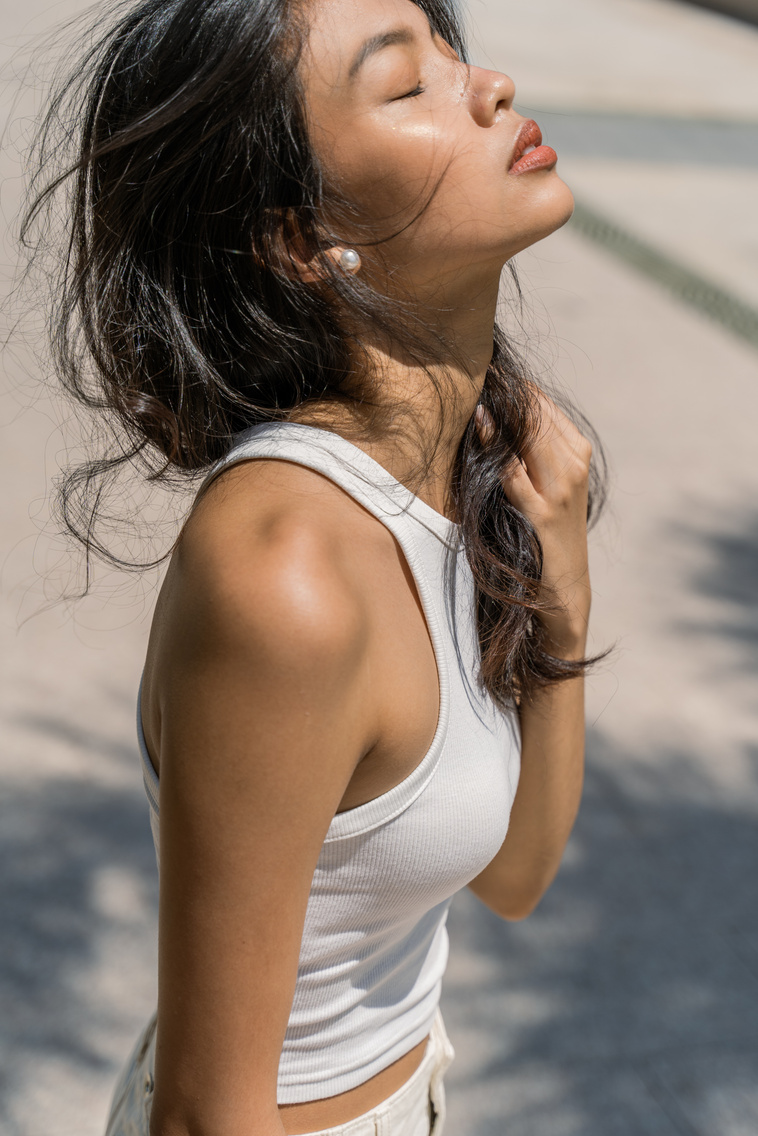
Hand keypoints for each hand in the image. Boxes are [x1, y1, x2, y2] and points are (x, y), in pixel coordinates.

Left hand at [476, 392, 591, 658]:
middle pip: (534, 412)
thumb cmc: (543, 532)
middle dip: (501, 390)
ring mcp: (561, 489)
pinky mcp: (544, 513)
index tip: (479, 371)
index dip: (510, 385)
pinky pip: (515, 470)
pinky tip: (480, 426)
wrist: (563, 587)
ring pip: (528, 434)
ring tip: (468, 390)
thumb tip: (487, 412)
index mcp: (576, 451)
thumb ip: (527, 450)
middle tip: (468, 373)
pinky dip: (497, 447)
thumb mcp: (543, 484)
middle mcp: (573, 464)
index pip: (540, 404)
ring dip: (499, 410)